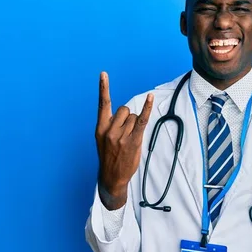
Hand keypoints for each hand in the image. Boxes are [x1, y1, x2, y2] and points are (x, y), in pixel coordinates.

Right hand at [96, 72, 153, 208]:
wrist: (112, 177)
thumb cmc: (109, 156)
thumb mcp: (103, 140)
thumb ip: (111, 124)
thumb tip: (126, 113)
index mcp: (100, 128)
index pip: (103, 104)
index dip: (103, 88)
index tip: (103, 74)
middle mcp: (110, 129)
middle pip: (124, 109)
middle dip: (127, 118)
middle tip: (124, 134)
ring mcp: (121, 135)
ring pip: (133, 117)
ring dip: (134, 125)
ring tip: (129, 140)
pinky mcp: (133, 140)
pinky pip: (141, 120)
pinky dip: (147, 108)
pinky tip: (150, 97)